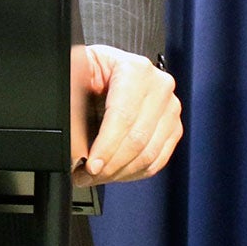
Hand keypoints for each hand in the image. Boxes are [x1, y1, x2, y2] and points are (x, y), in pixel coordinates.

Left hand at [71, 44, 180, 185]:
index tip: (90, 165)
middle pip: (138, 139)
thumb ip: (74, 105)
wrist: (106, 68)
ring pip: (149, 155)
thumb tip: (75, 148)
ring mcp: (169, 108)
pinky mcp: (172, 127)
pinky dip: (134, 172)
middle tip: (86, 176)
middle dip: (110, 165)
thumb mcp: (77, 74)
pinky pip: (157, 160)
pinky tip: (115, 173)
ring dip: (120, 172)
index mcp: (136, 70)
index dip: (106, 146)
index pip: (123, 117)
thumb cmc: (91, 69)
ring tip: (96, 177)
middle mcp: (159, 87)